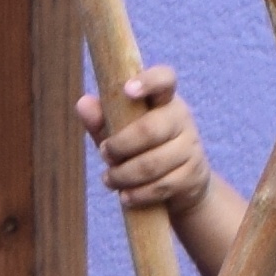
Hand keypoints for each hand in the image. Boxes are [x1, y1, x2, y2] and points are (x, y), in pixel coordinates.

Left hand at [81, 62, 214, 219]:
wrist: (183, 185)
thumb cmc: (144, 150)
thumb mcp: (121, 132)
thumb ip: (102, 120)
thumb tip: (82, 103)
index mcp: (164, 99)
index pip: (165, 79)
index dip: (148, 81)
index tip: (127, 90)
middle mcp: (181, 118)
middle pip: (151, 129)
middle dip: (121, 145)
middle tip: (103, 154)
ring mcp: (190, 147)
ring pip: (154, 163)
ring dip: (125, 175)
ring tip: (109, 180)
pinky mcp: (193, 175)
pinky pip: (163, 186)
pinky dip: (139, 194)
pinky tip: (125, 196)